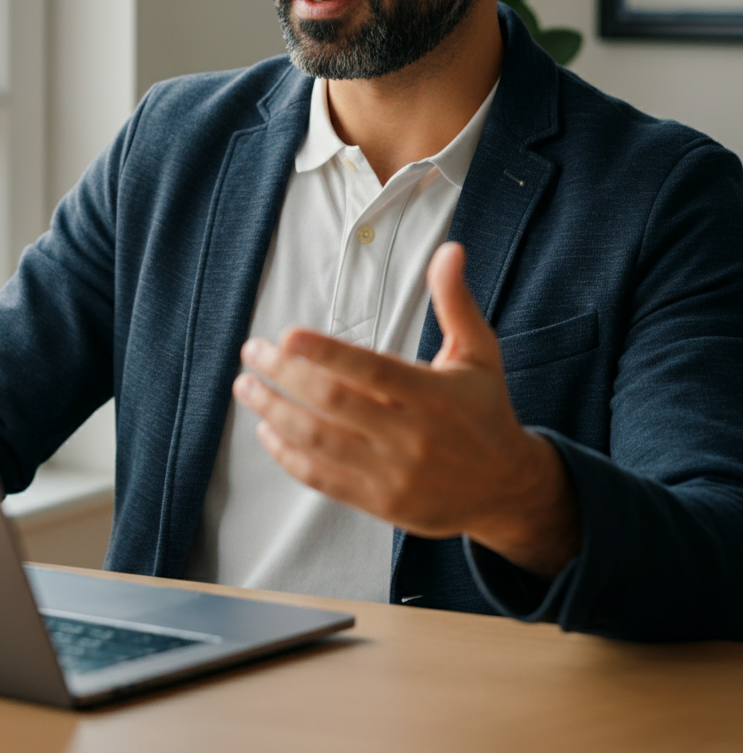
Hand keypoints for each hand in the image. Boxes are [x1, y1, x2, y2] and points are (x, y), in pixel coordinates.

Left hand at [234, 242, 580, 578]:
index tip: (286, 335)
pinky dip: (288, 455)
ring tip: (246, 387)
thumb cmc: (485, 409)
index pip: (371, 371)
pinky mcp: (380, 503)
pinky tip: (267, 430)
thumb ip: (455, 302)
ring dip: (274, 412)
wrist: (506, 488)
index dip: (325, 353)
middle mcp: (412, 436)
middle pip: (333, 403)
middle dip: (284, 375)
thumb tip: (448, 249)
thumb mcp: (479, 353)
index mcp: (433, 394)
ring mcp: (394, 474)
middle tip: (253, 351)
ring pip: (319, 442)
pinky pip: (322, 479)